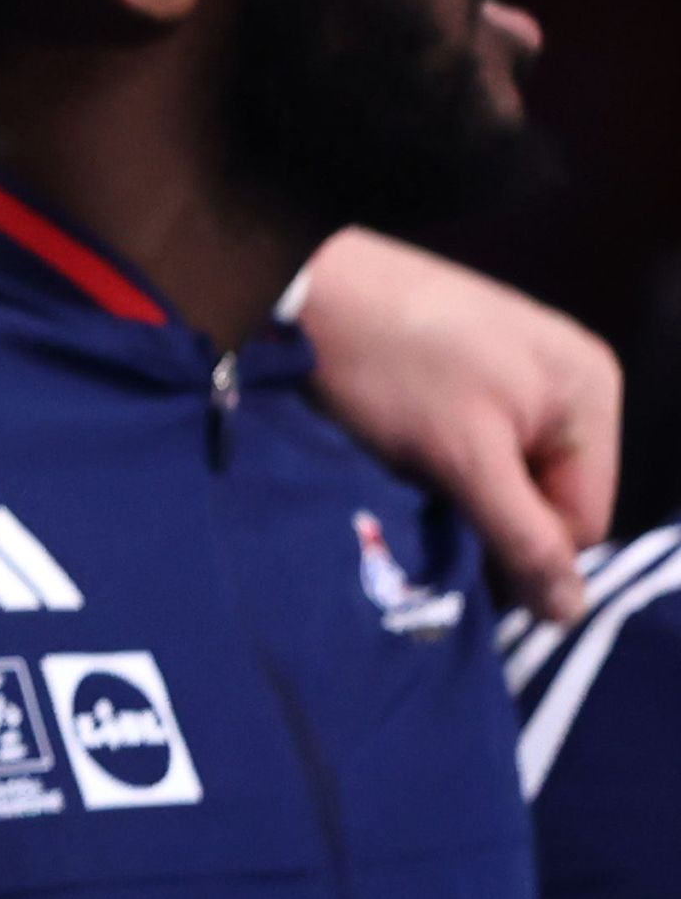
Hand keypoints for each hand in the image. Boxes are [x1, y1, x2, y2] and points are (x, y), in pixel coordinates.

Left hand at [297, 229, 619, 620]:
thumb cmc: (390, 365)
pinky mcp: (472, 374)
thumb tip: (572, 613)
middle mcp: (571, 384)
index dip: (522, 556)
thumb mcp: (462, 457)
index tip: (455, 570)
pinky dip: (442, 467)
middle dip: (489, 522)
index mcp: (592, 396)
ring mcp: (522, 375)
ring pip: (506, 478)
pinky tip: (401, 462)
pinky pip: (477, 447)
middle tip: (423, 528)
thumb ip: (521, 535)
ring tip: (407, 492)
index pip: (583, 520)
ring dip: (460, 499)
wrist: (305, 285)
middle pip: (547, 499)